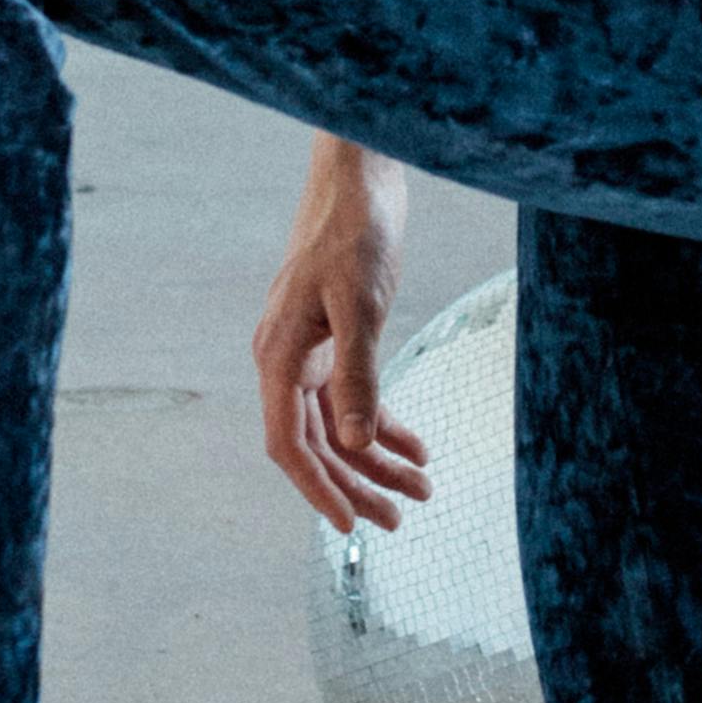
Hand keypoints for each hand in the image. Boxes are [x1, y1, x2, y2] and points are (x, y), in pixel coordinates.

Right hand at [255, 139, 426, 531]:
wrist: (359, 178)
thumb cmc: (353, 232)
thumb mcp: (360, 305)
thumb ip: (357, 375)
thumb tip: (356, 442)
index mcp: (279, 357)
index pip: (290, 444)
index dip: (318, 488)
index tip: (350, 524)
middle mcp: (286, 361)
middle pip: (319, 444)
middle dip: (359, 484)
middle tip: (401, 521)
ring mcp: (310, 353)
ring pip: (339, 425)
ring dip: (378, 460)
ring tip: (422, 490)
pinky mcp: (334, 340)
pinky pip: (354, 397)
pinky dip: (384, 423)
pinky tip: (417, 446)